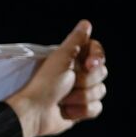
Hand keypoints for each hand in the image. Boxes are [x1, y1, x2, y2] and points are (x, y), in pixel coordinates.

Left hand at [5, 20, 106, 136]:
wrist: (33, 113)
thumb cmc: (44, 84)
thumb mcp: (60, 57)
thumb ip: (75, 40)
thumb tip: (86, 23)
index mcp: (72, 60)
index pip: (97, 53)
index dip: (97, 58)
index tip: (89, 64)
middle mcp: (77, 75)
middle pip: (101, 73)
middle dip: (86, 81)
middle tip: (68, 84)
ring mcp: (79, 93)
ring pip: (100, 91)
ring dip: (81, 97)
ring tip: (63, 100)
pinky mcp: (79, 110)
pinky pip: (96, 108)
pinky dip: (81, 111)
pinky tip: (65, 111)